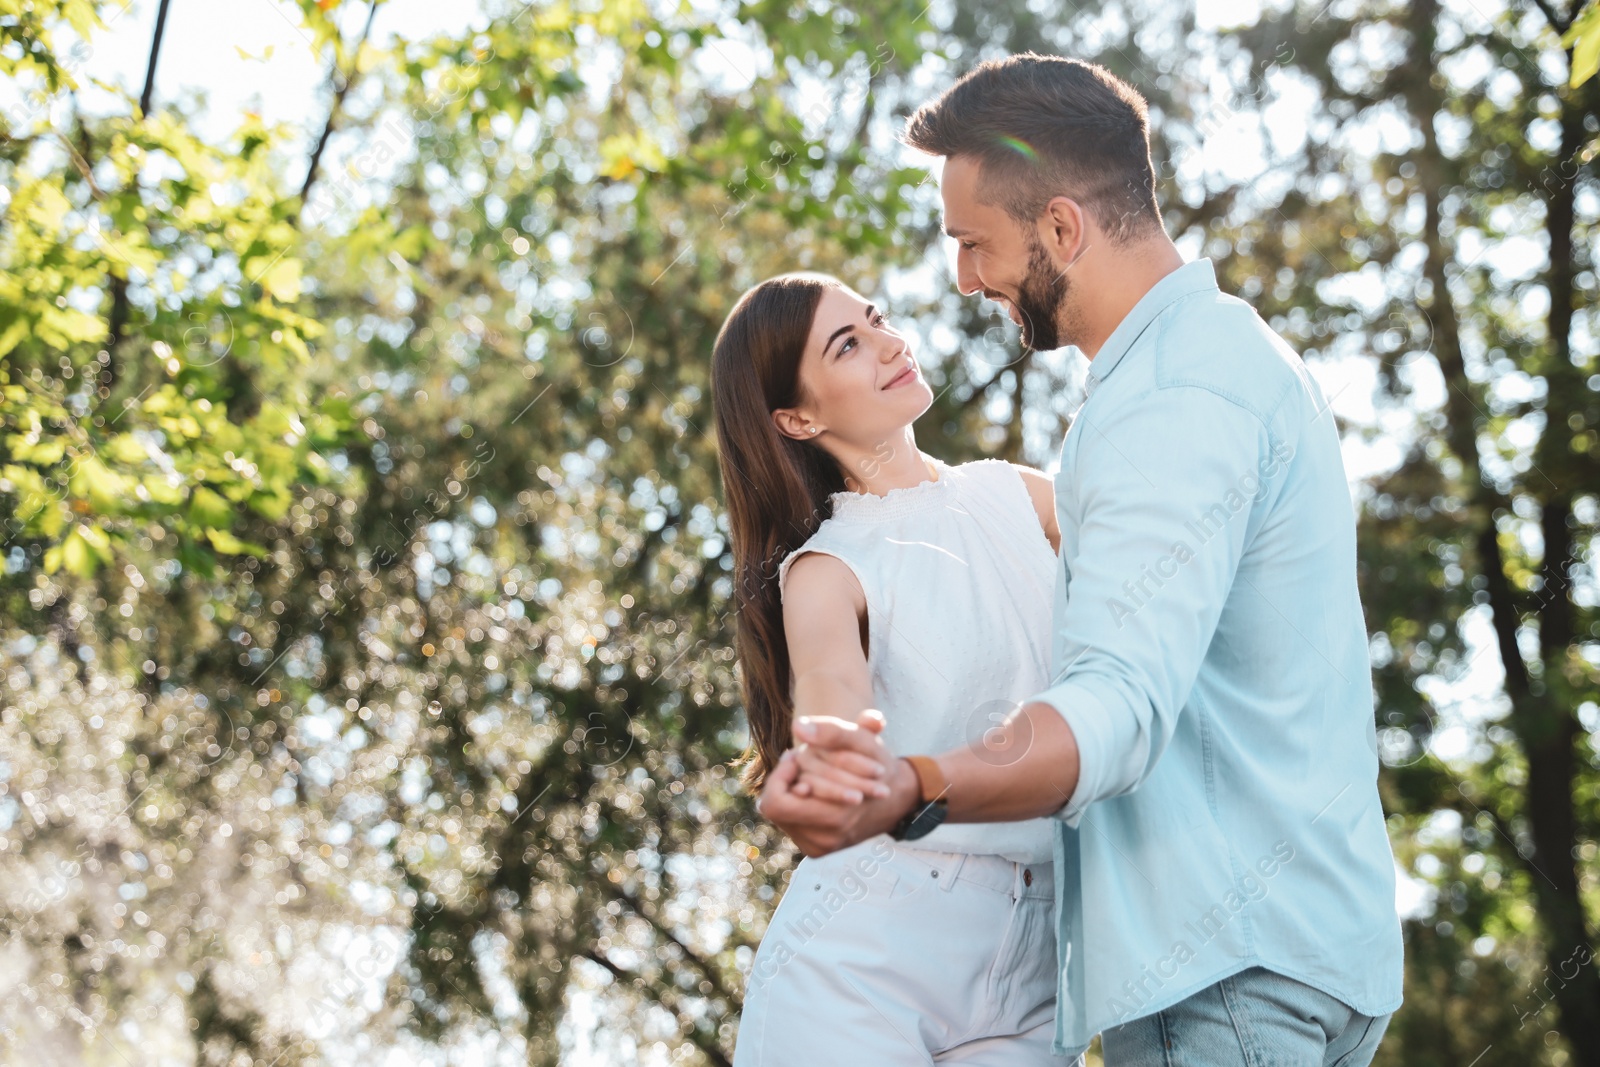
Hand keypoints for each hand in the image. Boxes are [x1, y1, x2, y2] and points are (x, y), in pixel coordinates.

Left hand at [757, 716, 918, 857]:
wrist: (896, 797)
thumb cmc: (877, 765)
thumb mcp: (862, 741)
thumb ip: (832, 731)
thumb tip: (798, 727)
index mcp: (836, 818)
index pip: (777, 803)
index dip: (780, 777)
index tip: (796, 756)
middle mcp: (824, 840)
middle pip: (776, 809)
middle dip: (786, 781)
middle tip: (798, 759)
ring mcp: (820, 848)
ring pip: (781, 816)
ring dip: (790, 791)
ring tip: (807, 772)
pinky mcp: (817, 850)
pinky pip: (790, 823)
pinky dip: (796, 803)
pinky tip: (810, 787)